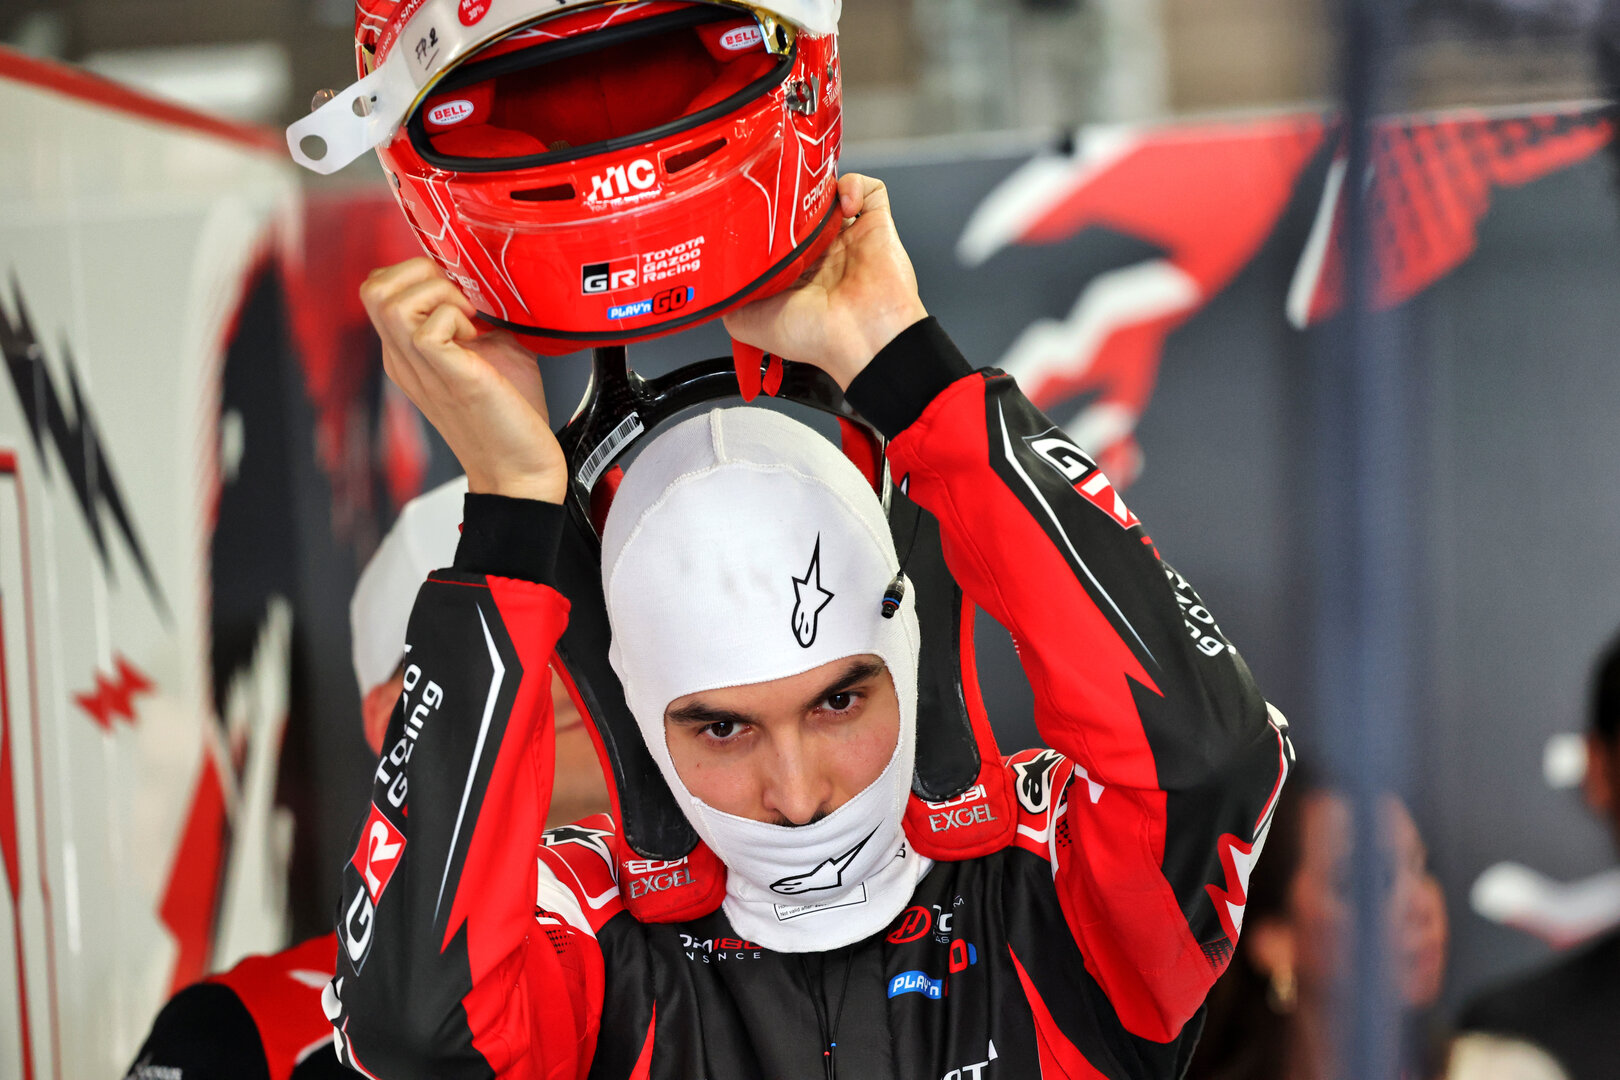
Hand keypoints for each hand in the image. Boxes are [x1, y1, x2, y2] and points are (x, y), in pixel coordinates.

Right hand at [360, 258, 566, 503]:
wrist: (521, 469)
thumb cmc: (509, 416)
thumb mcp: (491, 351)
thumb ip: (477, 318)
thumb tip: (488, 285)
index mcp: (408, 353)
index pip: (379, 289)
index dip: (416, 274)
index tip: (458, 289)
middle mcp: (404, 359)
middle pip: (372, 287)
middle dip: (421, 273)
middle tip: (461, 298)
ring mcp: (420, 369)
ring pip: (389, 301)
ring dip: (437, 293)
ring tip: (469, 317)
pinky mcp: (447, 377)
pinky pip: (426, 328)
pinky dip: (454, 319)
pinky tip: (476, 337)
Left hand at [722, 173, 927, 389]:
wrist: (859, 338)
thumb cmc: (812, 336)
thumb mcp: (746, 321)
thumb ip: (729, 295)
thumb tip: (714, 277)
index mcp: (794, 274)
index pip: (775, 232)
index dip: (764, 217)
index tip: (753, 208)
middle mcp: (821, 255)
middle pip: (801, 208)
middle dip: (788, 195)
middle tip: (778, 191)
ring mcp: (849, 238)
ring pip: (832, 192)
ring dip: (819, 185)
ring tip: (809, 194)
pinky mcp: (876, 226)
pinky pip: (869, 190)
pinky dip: (854, 185)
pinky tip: (841, 200)